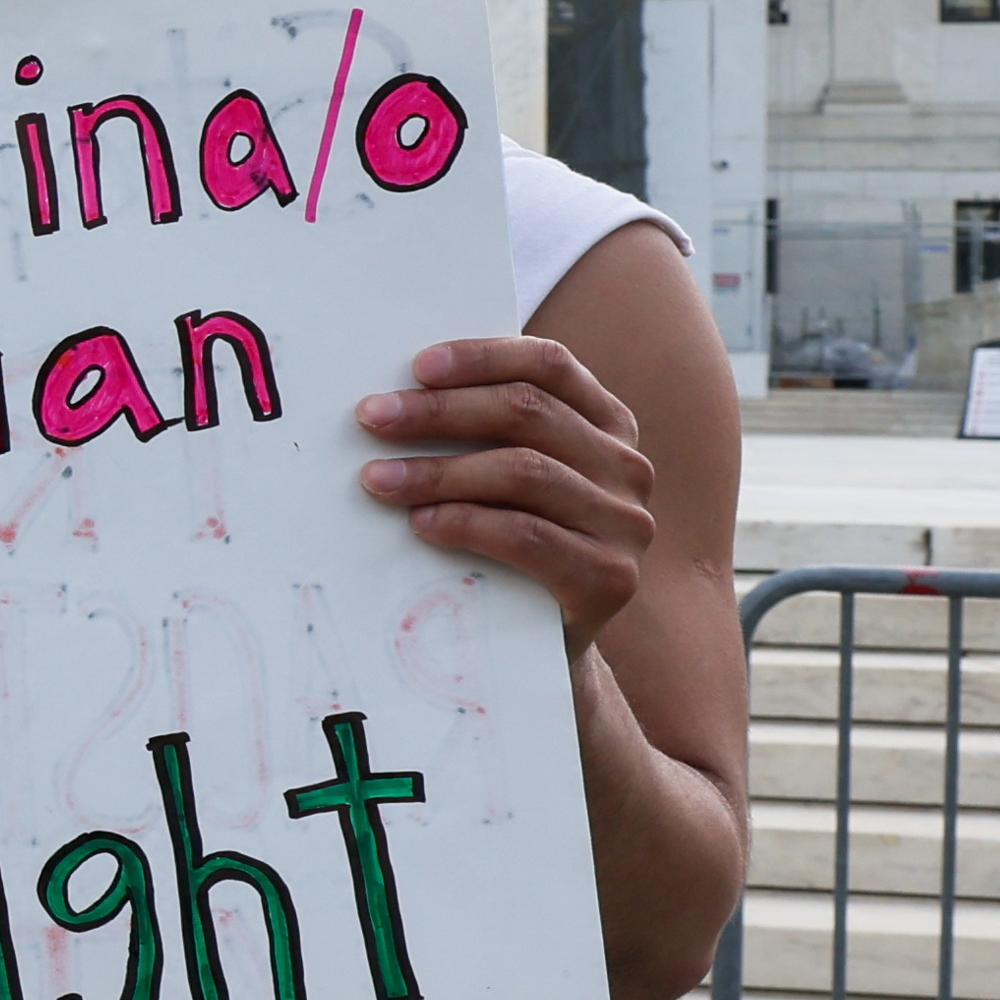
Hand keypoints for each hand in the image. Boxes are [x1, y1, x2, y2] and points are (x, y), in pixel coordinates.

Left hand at [358, 333, 665, 655]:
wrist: (545, 642)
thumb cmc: (513, 545)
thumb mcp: (508, 478)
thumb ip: (484, 432)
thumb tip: (396, 392)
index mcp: (607, 424)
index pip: (549, 365)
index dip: (483, 357)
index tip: (417, 366)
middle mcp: (626, 466)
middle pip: (528, 413)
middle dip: (439, 411)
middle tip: (372, 417)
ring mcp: (625, 523)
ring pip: (524, 471)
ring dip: (439, 471)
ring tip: (377, 479)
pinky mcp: (610, 578)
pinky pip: (527, 535)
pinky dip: (466, 524)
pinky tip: (420, 523)